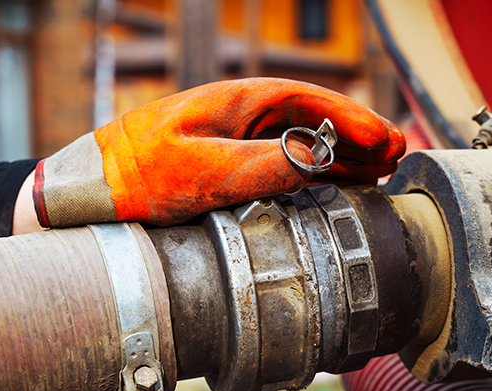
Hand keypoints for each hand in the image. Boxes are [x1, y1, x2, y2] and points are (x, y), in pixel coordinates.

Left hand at [31, 78, 404, 227]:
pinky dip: (311, 171)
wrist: (97, 186)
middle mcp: (242, 116)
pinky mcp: (227, 164)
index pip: (308, 103)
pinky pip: (280, 162)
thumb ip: (260, 165)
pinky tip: (333, 182)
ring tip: (377, 171)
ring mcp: (235, 139)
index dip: (352, 120)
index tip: (386, 141)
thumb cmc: (140, 172)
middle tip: (395, 156)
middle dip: (355, 137)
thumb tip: (314, 161)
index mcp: (238, 103)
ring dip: (340, 156)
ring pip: (300, 142)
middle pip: (312, 120)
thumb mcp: (201, 170)